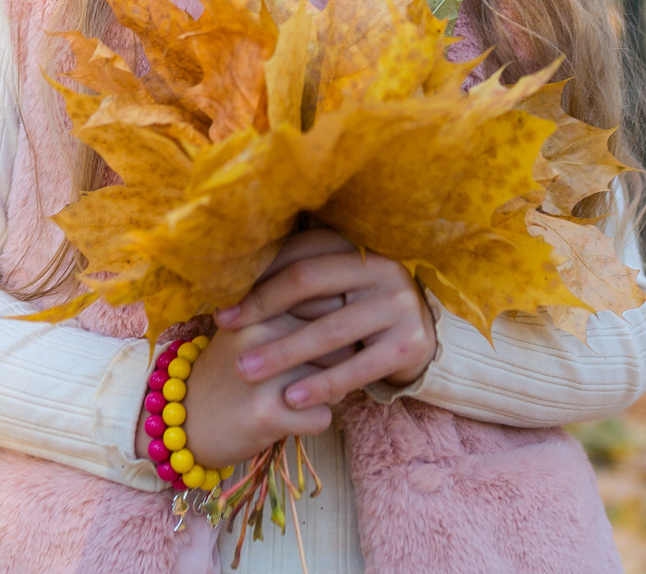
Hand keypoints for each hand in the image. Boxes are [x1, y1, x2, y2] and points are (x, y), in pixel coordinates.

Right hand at [138, 316, 331, 469]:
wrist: (183, 419)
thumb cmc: (230, 369)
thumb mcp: (253, 325)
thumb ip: (295, 308)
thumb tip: (353, 303)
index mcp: (263, 303)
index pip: (332, 304)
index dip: (336, 327)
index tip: (319, 339)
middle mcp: (264, 331)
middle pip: (341, 343)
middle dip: (339, 363)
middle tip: (311, 374)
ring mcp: (265, 372)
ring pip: (337, 380)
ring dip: (330, 393)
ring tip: (300, 396)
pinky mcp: (266, 412)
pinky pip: (323, 416)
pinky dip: (314, 423)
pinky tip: (290, 420)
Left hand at [214, 228, 436, 410]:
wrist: (420, 340)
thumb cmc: (360, 311)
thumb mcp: (337, 289)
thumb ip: (299, 280)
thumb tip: (232, 279)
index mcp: (360, 246)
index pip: (300, 253)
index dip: (259, 275)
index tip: (224, 303)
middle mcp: (383, 268)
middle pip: (309, 282)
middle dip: (262, 307)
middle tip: (226, 328)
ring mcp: (400, 306)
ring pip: (329, 330)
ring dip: (283, 352)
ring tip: (246, 369)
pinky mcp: (408, 345)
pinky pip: (356, 368)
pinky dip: (320, 385)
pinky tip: (291, 398)